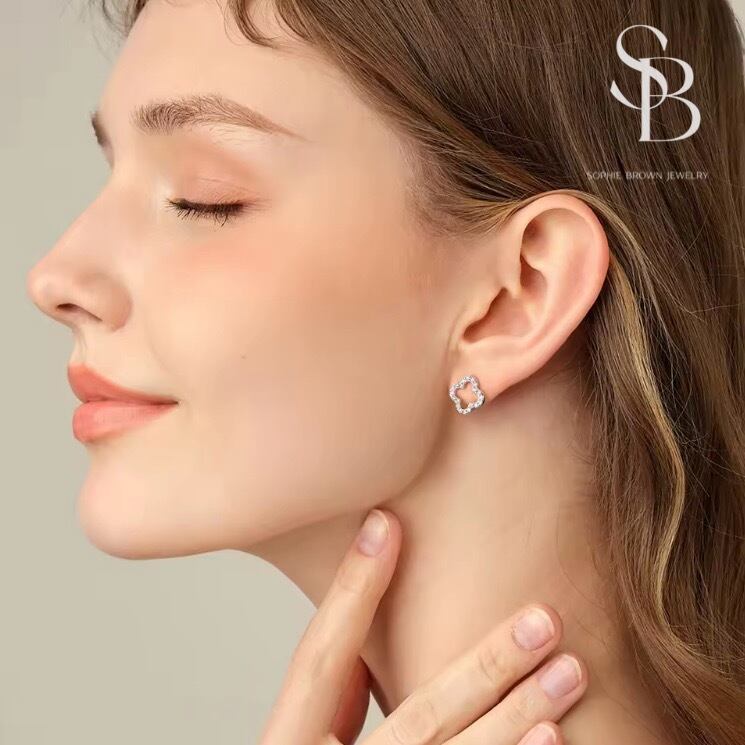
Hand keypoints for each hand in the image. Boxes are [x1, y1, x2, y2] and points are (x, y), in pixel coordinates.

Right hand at [257, 508, 587, 744]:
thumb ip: (327, 709)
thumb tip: (366, 652)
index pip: (319, 659)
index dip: (352, 590)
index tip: (385, 524)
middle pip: (417, 719)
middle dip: (484, 666)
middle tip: (543, 619)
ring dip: (520, 718)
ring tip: (571, 672)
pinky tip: (552, 740)